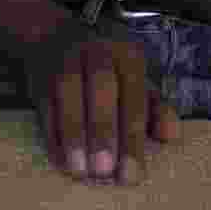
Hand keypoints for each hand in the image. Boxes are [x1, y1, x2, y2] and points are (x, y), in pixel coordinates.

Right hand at [24, 17, 179, 185]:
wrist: (59, 36)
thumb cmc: (109, 71)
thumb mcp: (136, 82)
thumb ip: (155, 109)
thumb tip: (171, 135)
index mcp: (127, 55)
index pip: (134, 93)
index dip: (133, 134)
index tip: (131, 173)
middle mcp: (97, 51)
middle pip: (102, 87)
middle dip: (103, 130)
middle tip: (104, 171)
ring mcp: (65, 59)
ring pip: (68, 91)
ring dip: (74, 133)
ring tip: (80, 171)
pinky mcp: (39, 74)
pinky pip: (44, 102)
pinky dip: (51, 133)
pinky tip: (60, 160)